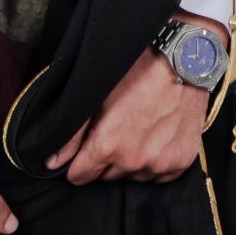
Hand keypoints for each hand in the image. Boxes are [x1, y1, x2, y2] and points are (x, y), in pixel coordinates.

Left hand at [43, 11, 219, 183]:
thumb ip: (72, 133)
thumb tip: (51, 162)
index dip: (80, 160)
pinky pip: (158, 175)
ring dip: (132, 159)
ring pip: (132, 175)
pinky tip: (158, 135)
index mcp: (108, 145)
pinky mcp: (182, 161)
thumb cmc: (137, 68)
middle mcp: (134, 161)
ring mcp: (160, 163)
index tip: (89, 143)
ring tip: (140, 129)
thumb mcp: (96, 93)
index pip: (79, 176)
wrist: (185, 57)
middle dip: (106, 158)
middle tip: (117, 128)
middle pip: (106, 177)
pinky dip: (156, 160)